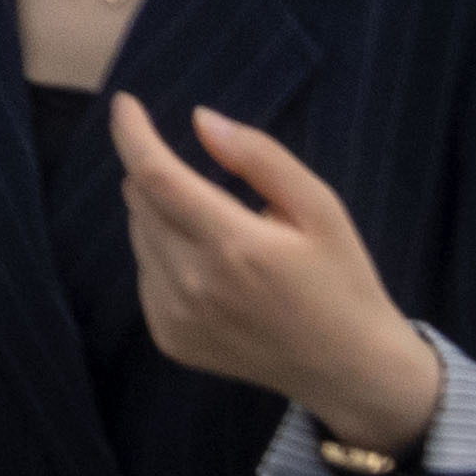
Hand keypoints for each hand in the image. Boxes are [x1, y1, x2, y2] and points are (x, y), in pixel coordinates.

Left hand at [108, 98, 438, 451]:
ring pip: (139, 235)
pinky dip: (163, 256)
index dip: (132, 134)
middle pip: (141, 202)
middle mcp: (195, 283)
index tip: (125, 103)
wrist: (351, 371)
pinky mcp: (170, 338)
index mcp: (235, 246)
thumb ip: (261, 158)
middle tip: (207, 187)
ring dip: (161, 216)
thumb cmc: (342, 281)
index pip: (156, 176)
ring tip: (219, 235)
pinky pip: (145, 274)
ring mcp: (176, 317)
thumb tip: (200, 119)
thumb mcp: (321, 209)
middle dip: (159, 175)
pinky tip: (212, 273)